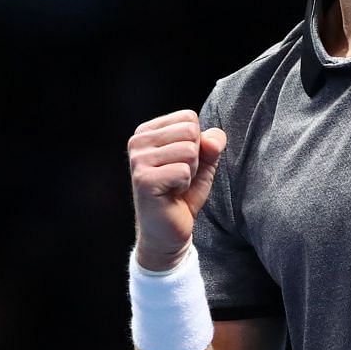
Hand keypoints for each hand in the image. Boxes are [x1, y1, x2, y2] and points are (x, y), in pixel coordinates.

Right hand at [127, 111, 226, 269]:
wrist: (167, 232)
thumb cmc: (182, 194)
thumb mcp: (203, 163)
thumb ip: (211, 144)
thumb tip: (213, 139)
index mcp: (147, 132)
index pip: (188, 117)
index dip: (196, 143)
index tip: (181, 164)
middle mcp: (137, 142)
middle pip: (190, 131)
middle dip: (195, 158)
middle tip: (180, 177)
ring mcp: (138, 160)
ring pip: (189, 150)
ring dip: (191, 172)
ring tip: (176, 185)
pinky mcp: (144, 180)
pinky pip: (184, 170)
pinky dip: (186, 185)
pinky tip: (171, 195)